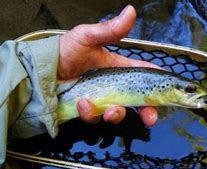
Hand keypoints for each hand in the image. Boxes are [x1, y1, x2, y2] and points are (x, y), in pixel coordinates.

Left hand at [58, 5, 159, 125]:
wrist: (39, 69)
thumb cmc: (62, 50)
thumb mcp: (87, 37)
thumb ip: (109, 30)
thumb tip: (130, 11)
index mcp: (115, 66)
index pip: (141, 73)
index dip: (156, 82)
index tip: (167, 92)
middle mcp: (109, 84)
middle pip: (135, 100)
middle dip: (146, 111)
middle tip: (150, 118)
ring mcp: (97, 98)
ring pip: (116, 112)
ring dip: (115, 114)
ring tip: (107, 110)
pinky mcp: (84, 110)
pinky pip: (93, 117)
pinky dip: (90, 113)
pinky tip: (83, 103)